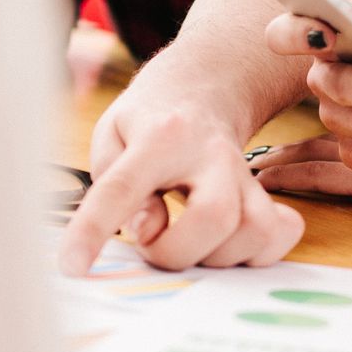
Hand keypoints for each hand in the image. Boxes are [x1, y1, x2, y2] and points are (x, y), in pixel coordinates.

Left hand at [61, 96, 302, 273]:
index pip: (123, 186)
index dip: (94, 230)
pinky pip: (279, 233)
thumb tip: (145, 232)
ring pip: (253, 230)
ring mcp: (246, 175)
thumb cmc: (148, 121)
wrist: (203, 87)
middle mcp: (212, 153)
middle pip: (214, 216)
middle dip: (178, 252)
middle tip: (153, 245)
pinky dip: (255, 253)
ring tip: (188, 244)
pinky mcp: (268, 193)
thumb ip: (114, 186)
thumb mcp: (112, 137)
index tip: (72, 265)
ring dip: (215, 257)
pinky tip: (226, 246)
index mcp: (160, 136)